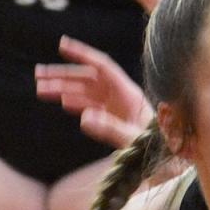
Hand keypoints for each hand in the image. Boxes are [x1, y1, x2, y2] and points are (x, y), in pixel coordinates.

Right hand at [35, 35, 149, 147]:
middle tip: (38, 74)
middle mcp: (121, 97)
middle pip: (87, 79)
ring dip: (63, 90)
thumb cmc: (157, 149)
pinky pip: (91, 107)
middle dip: (62, 76)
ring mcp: (117, 108)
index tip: (62, 45)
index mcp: (128, 94)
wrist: (170, 165)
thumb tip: (85, 119)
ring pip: (85, 94)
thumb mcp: (134, 140)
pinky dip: (76, 104)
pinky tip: (62, 102)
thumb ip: (111, 129)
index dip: (82, 54)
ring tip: (40, 89)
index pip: (101, 67)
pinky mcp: (114, 120)